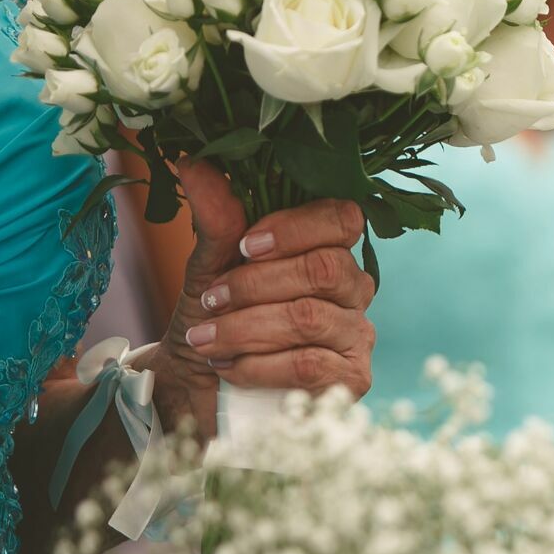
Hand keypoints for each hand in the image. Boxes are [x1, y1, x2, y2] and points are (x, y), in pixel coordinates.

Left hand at [145, 160, 376, 436]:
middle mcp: (355, 291)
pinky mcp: (352, 381)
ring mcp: (358, 337)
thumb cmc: (215, 322)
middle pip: (325, 269)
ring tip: (203, 340)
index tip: (246, 245)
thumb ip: (217, 219)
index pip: (343, 219)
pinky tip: (229, 368)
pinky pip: (308, 364)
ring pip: (308, 318)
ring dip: (245, 327)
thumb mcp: (210, 268)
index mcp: (330, 252)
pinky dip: (258, 365)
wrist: (198, 391)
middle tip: (210, 299)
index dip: (296, 228)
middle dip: (256, 283)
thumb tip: (195, 163)